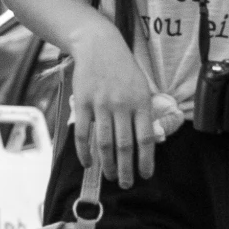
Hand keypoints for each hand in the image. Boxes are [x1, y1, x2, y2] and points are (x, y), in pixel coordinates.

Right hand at [68, 18, 160, 187]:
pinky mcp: (83, 103)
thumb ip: (143, 113)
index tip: (145, 175)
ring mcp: (101, 104)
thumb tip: (146, 143)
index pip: (145, 138)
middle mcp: (122, 105)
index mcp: (140, 102)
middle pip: (125, 145)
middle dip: (126, 169)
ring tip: (110, 177)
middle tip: (125, 183)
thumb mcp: (141, 87)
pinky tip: (87, 164)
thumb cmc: (124, 70)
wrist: (99, 45)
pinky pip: (83, 134)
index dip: (146, 160)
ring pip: (104, 143)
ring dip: (107, 164)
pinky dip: (84, 152)